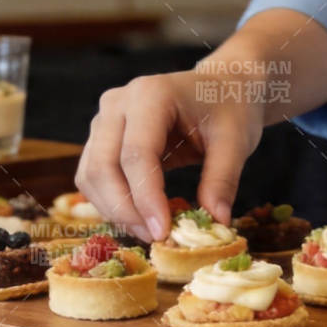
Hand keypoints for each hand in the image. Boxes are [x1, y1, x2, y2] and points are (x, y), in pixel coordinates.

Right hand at [75, 70, 264, 241]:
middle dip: (125, 210)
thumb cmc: (228, 108)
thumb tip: (216, 221)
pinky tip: (139, 217)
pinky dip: (110, 202)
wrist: (219, 87)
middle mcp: (117, 103)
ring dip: (114, 210)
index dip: (146, 198)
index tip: (163, 232)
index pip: (136, 154)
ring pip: (90, 175)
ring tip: (149, 231)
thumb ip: (223, 179)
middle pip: (102, 166)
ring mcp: (103, 120)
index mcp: (150, 94)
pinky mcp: (100, 138)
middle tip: (155, 238)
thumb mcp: (236, 140)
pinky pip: (92, 177)